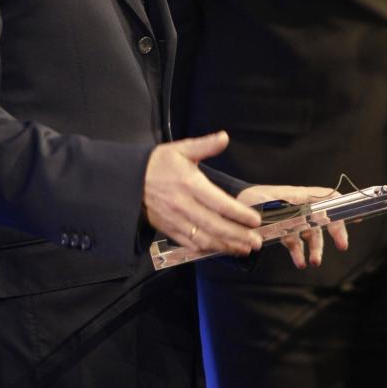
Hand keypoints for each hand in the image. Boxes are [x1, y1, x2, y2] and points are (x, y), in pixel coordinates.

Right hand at [144, 131, 262, 256]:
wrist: (130, 180)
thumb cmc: (159, 163)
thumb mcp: (181, 149)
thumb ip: (205, 145)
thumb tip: (225, 137)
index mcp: (189, 184)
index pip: (219, 203)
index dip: (239, 214)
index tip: (255, 220)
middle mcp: (183, 205)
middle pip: (215, 225)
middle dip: (238, 235)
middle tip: (257, 241)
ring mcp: (175, 220)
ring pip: (204, 238)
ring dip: (226, 246)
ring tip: (244, 249)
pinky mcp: (168, 230)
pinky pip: (189, 244)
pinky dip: (207, 249)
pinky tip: (221, 250)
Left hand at [236, 184, 348, 268]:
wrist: (232, 207)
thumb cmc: (249, 199)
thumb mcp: (264, 203)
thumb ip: (281, 213)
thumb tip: (293, 227)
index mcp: (298, 196)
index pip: (326, 197)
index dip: (342, 204)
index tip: (355, 215)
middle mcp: (298, 206)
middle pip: (324, 217)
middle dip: (336, 231)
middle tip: (342, 246)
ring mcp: (291, 218)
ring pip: (311, 233)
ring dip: (316, 248)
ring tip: (314, 262)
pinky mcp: (282, 229)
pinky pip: (296, 242)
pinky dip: (300, 253)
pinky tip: (300, 263)